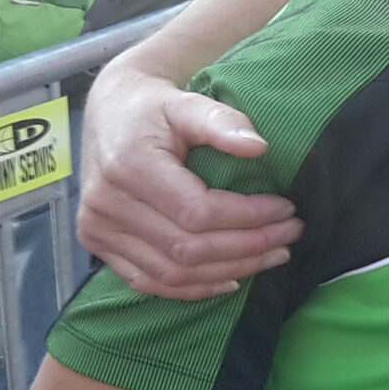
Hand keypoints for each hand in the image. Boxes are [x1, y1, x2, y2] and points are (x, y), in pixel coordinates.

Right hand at [79, 69, 299, 298]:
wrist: (111, 113)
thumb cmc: (155, 108)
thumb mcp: (188, 102)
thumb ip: (222, 121)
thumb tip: (259, 146)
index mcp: (128, 166)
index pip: (197, 211)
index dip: (248, 217)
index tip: (287, 208)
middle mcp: (106, 204)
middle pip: (188, 248)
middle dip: (248, 247)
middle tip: (291, 235)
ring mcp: (97, 229)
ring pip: (172, 272)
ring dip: (230, 270)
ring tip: (273, 256)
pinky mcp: (98, 244)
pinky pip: (148, 281)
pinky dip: (193, 288)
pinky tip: (231, 280)